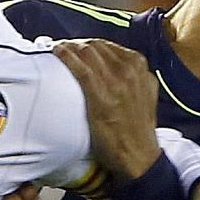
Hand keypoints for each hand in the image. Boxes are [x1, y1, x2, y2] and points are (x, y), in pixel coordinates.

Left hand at [53, 40, 160, 181]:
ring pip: (86, 53)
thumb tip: (115, 65)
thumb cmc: (137, 127)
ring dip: (68, 47)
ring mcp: (115, 82)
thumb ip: (133, 76)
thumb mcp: (143, 93)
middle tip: (63, 48)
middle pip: (94, 46)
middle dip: (76, 44)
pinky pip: (79, 68)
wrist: (139, 154)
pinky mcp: (100, 95)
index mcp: (139, 66)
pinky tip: (56, 53)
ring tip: (57, 49)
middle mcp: (128, 70)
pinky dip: (66, 56)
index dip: (88, 44)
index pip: (107, 45)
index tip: (76, 47)